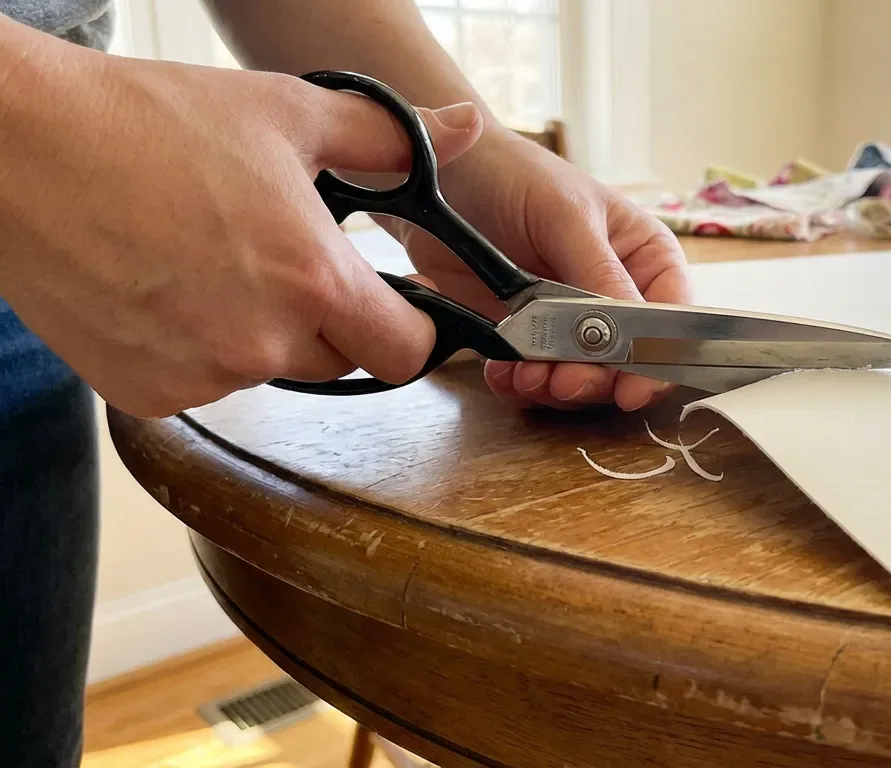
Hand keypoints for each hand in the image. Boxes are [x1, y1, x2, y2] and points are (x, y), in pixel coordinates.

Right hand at [0, 23, 480, 417]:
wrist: (18, 149)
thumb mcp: (285, 114)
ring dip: (258, 333)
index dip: (408, 326)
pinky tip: (164, 288)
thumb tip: (466, 130)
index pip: (407, 352)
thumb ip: (389, 138)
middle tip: (284, 261)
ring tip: (210, 261)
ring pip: (267, 371)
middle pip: (340, 363)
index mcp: (312, 281)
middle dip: (330, 321)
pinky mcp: (144, 394)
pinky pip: (201, 384)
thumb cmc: (152, 121)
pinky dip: (195, 349)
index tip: (391, 301)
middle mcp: (263, 344)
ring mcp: (200, 376)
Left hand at [391, 129, 690, 411]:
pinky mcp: (523, 338)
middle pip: (629, 363)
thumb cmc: (516, 175)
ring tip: (525, 375)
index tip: (632, 388)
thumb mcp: (567, 215)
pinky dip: (519, 386)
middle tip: (564, 382)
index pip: (673, 319)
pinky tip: (503, 373)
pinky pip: (532, 380)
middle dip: (597, 380)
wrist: (442, 175)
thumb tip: (631, 332)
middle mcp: (614, 297)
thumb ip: (599, 273)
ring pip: (583, 380)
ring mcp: (568, 323)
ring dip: (555, 388)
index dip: (660, 358)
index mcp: (645, 259)